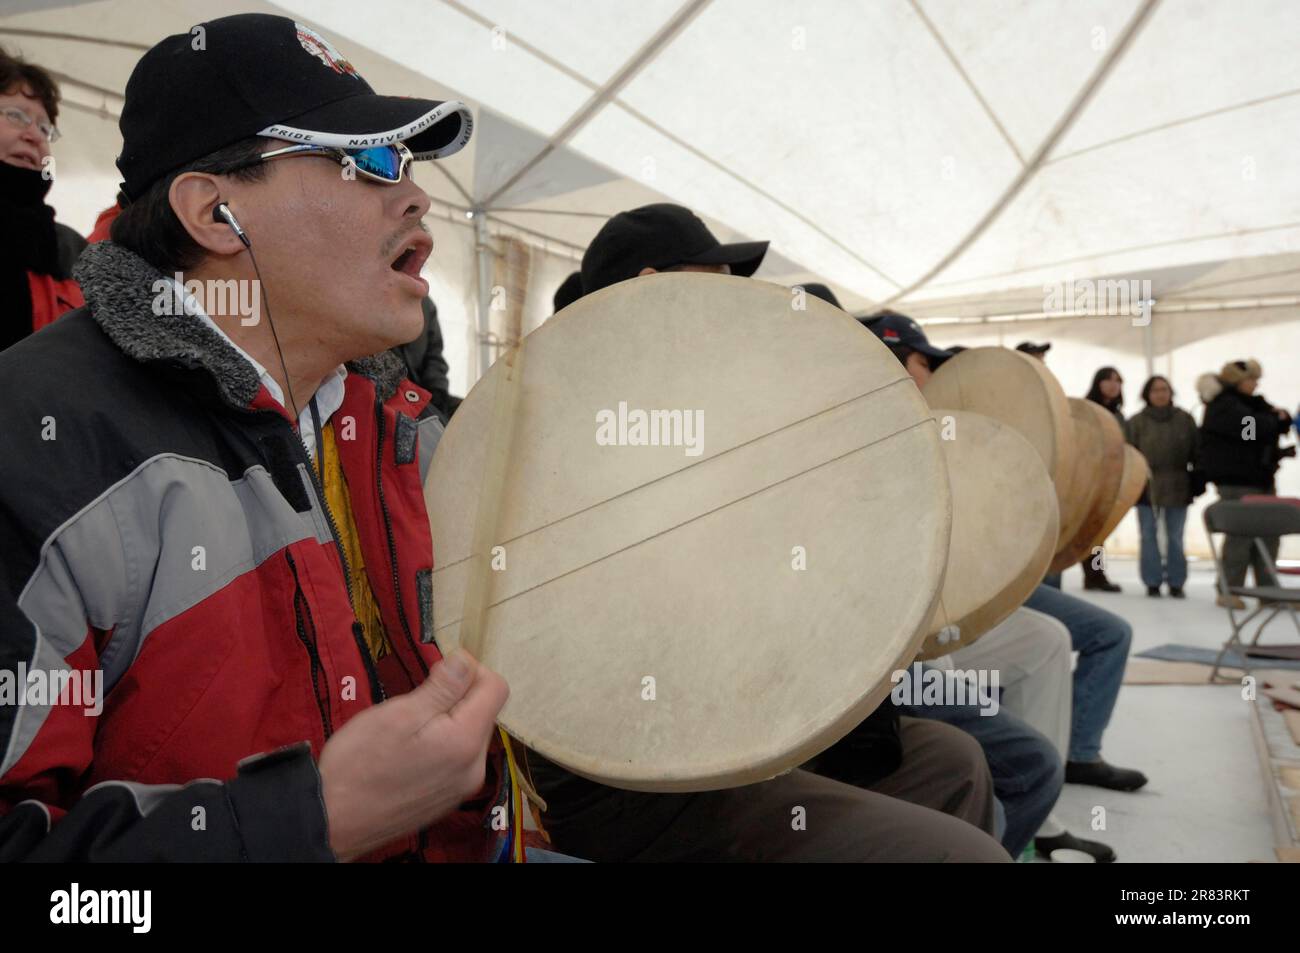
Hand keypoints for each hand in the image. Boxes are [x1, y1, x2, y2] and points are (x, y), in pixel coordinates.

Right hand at [318, 649, 508, 860]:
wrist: (332, 822)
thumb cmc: (358, 764)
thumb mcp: (399, 714)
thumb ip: (442, 687)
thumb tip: (467, 660)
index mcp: (466, 742)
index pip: (496, 688)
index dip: (471, 670)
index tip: (438, 672)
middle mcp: (474, 768)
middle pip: (484, 712)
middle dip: (456, 697)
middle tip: (415, 703)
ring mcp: (462, 787)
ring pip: (470, 734)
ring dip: (447, 720)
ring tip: (408, 728)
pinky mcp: (448, 798)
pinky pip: (457, 758)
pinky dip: (441, 744)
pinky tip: (409, 751)